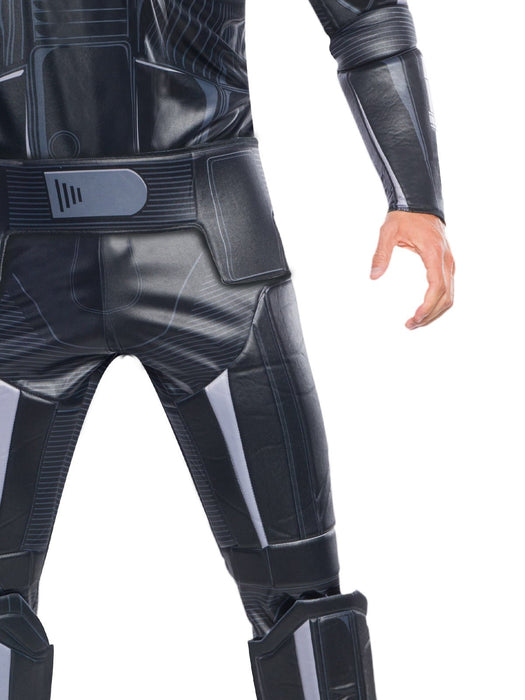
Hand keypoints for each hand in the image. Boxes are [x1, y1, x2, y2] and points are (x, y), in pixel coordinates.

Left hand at [370, 211, 454, 329]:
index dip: (428, 306)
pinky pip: (448, 289)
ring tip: (415, 322)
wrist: (419, 202)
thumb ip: (381, 254)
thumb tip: (373, 276)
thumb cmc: (404, 216)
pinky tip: (424, 311)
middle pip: (447, 297)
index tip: (414, 317)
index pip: (437, 286)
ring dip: (435, 313)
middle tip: (410, 325)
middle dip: (430, 315)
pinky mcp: (446, 265)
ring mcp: (449, 263)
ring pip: (450, 296)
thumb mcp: (387, 232)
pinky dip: (438, 304)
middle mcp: (446, 260)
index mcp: (434, 253)